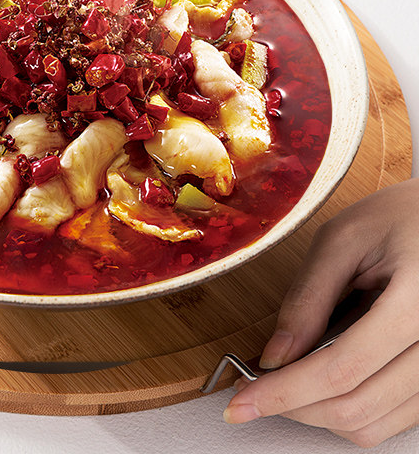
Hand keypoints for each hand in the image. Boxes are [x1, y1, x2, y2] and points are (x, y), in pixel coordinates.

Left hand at [224, 178, 418, 446]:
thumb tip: (274, 355)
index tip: (241, 401)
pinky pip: (392, 417)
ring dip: (318, 412)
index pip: (342, 370)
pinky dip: (347, 409)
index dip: (285, 391)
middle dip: (293, 406)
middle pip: (357, 407)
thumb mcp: (342, 240)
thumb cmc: (399, 218)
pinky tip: (316, 382)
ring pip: (374, 424)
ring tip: (280, 382)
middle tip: (250, 390)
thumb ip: (308, 298)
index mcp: (416, 303)